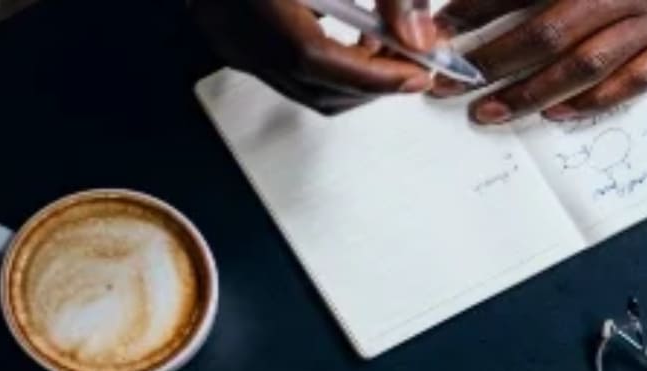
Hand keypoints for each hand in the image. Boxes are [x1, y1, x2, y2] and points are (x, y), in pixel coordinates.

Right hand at [193, 0, 437, 114]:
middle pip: (315, 86)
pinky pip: (285, 69)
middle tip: (411, 62)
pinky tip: (351, 34)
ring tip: (386, 47)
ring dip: (350, 77)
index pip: (319, 58)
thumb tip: (415, 35)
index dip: (376, 75)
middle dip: (370, 83)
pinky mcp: (231, 33)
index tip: (417, 72)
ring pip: (302, 85)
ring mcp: (229, 35)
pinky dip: (325, 64)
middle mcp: (234, 25)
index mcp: (258, 2)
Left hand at [432, 0, 646, 123]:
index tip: (440, 29)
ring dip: (531, 92)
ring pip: (584, 64)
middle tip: (447, 84)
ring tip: (488, 113)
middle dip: (491, 60)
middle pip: (546, 29)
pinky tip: (556, 115)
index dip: (478, 7)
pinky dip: (594, 101)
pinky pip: (634, 80)